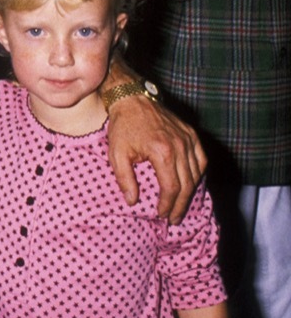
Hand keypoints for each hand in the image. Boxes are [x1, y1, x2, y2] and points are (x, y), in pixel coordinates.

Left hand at [105, 90, 205, 223]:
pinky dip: (198, 174)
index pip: (172, 187)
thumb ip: (124, 179)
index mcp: (162, 151)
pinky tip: (191, 184)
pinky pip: (201, 159)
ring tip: (181, 205)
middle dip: (181, 204)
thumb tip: (132, 201)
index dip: (168, 204)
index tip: (162, 215)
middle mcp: (181, 145)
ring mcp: (189, 138)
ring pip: (197, 173)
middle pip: (187, 184)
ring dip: (190, 192)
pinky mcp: (191, 133)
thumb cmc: (122, 126)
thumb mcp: (116, 153)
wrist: (132, 98)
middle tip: (173, 218)